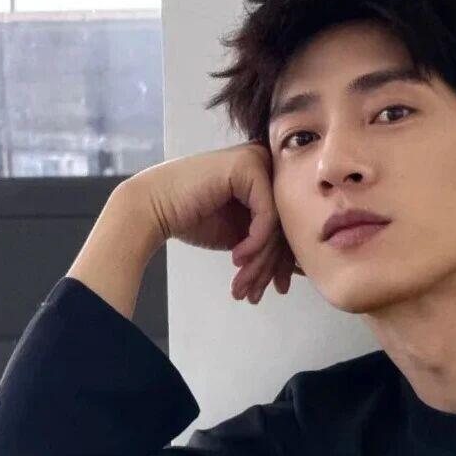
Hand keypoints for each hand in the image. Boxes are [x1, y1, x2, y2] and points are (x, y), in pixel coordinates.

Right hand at [118, 141, 304, 304]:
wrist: (153, 208)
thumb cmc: (192, 218)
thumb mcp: (241, 234)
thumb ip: (269, 241)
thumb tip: (301, 266)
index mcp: (267, 178)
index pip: (288, 222)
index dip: (282, 261)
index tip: (275, 288)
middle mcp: (267, 164)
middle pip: (285, 223)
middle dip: (270, 267)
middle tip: (255, 294)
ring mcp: (259, 161)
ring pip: (278, 223)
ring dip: (259, 262)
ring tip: (244, 286)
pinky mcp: (248, 165)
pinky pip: (266, 216)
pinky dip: (254, 243)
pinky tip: (236, 258)